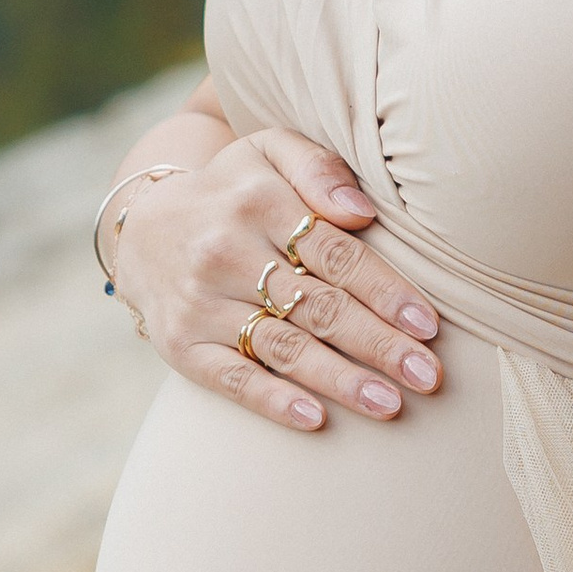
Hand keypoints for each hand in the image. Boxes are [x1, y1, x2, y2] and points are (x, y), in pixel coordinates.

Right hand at [107, 118, 442, 432]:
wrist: (144, 227)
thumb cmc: (233, 190)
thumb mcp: (269, 152)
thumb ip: (318, 169)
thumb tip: (362, 211)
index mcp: (259, 201)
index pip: (335, 253)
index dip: (385, 291)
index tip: (428, 325)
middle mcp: (226, 252)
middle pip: (317, 306)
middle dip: (378, 345)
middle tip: (427, 376)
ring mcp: (200, 302)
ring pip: (282, 347)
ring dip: (339, 381)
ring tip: (389, 404)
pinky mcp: (179, 344)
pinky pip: (231, 378)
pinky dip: (272, 401)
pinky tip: (315, 419)